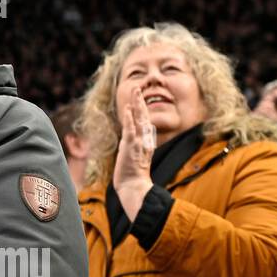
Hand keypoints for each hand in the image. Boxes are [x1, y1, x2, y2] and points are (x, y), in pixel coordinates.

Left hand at [114, 85, 156, 220]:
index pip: (144, 122)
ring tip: (135, 91)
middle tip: (138, 88)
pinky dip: (130, 119)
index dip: (142, 110)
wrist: (134, 187)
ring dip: (137, 105)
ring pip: (139, 120)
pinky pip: (131, 130)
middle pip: (144, 117)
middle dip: (141, 102)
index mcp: (146, 143)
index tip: (139, 98)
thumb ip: (136, 145)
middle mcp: (144, 141)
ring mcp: (138, 143)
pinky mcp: (131, 147)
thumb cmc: (133, 175)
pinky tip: (130, 109)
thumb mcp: (135, 156)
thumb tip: (136, 135)